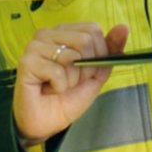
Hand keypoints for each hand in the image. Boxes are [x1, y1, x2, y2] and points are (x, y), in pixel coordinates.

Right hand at [13, 22, 129, 146]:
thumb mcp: (95, 75)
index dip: (98, 54)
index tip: (87, 71)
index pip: (92, 29)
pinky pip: (58, 72)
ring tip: (58, 86)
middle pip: (85, 40)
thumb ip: (109, 51)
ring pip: (72, 57)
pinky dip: (59, 87)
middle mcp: (48, 33)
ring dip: (72, 80)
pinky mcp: (27, 61)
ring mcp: (35, 45)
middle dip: (85, 69)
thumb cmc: (66, 98)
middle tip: (71, 81)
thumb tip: (124, 27)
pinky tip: (48, 89)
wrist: (44, 124)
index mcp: (64, 32)